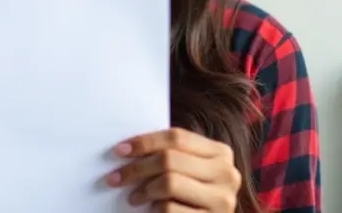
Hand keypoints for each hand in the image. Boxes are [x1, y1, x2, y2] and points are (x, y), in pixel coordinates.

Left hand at [105, 127, 240, 211]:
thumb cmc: (192, 193)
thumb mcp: (188, 168)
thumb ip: (170, 154)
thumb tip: (127, 148)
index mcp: (220, 152)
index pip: (177, 137)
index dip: (145, 141)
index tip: (119, 150)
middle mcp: (226, 174)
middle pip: (169, 159)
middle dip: (136, 168)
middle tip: (114, 178)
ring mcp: (222, 200)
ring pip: (169, 183)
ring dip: (144, 190)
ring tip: (133, 197)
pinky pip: (171, 209)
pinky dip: (156, 209)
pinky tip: (152, 210)